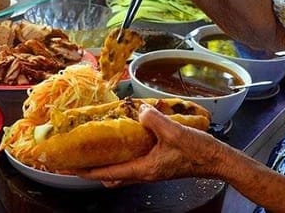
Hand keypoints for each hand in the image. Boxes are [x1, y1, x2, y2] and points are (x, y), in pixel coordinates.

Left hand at [75, 104, 226, 185]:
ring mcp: (151, 168)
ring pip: (121, 169)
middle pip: (109, 174)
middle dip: (91, 168)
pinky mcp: (157, 162)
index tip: (68, 168)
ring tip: (92, 149)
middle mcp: (144, 172)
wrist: (216, 160)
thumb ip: (154, 121)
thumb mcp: (174, 133)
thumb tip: (139, 110)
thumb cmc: (197, 151)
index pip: (107, 173)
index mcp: (143, 169)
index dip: (85, 171)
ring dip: (105, 162)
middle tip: (75, 159)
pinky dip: (121, 154)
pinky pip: (132, 161)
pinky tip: (122, 139)